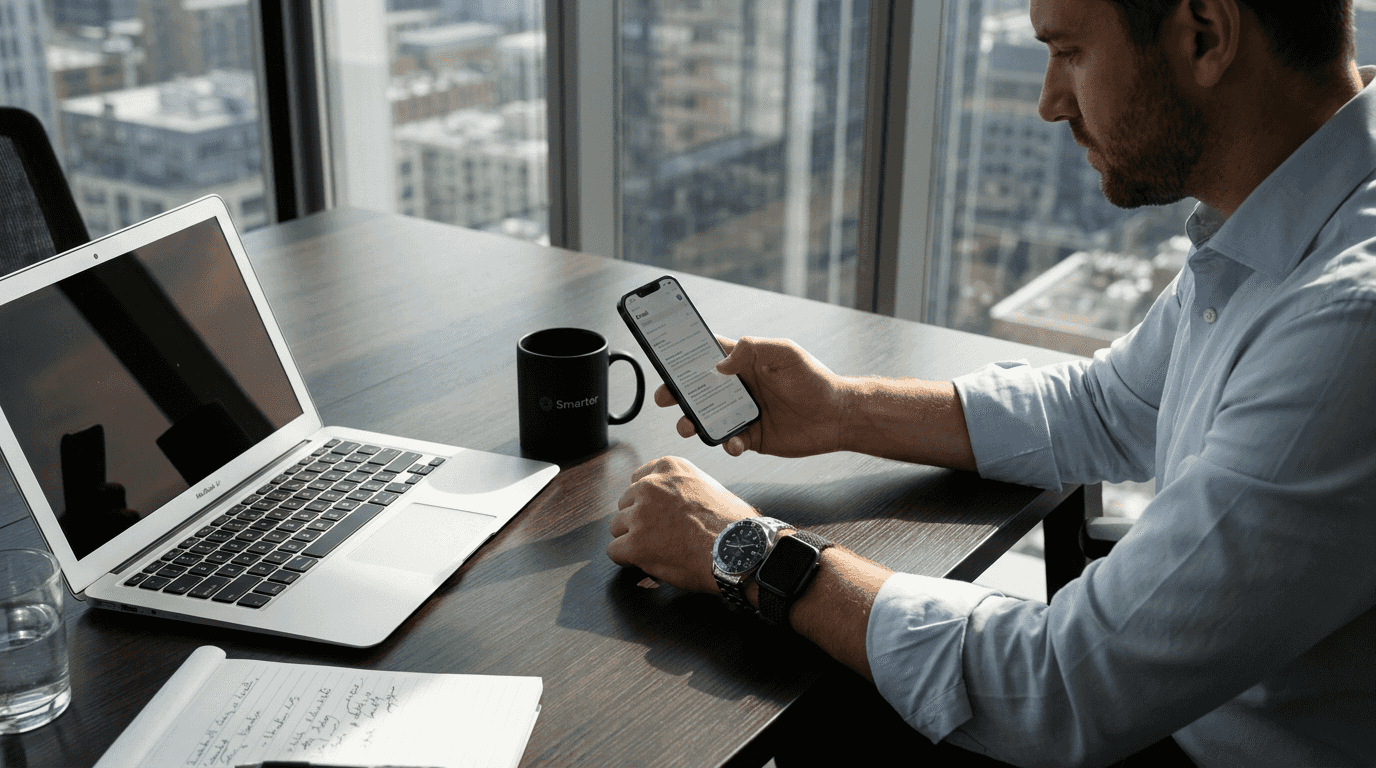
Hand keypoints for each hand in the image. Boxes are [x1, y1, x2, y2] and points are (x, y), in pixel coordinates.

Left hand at [606, 456, 757, 593]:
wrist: (740, 550)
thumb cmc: (733, 524)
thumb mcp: (708, 486)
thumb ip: (681, 487)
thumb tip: (670, 502)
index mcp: (668, 468)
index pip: (637, 480)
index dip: (646, 502)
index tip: (655, 513)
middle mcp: (650, 486)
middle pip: (625, 504)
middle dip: (639, 520)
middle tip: (661, 535)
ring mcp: (640, 515)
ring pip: (617, 528)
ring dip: (633, 540)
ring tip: (659, 549)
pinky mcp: (635, 544)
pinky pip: (614, 552)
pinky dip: (628, 560)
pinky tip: (648, 561)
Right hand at [656, 336, 848, 457]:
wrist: (838, 416)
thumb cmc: (814, 379)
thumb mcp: (785, 353)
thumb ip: (752, 349)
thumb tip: (720, 365)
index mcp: (744, 363)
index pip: (708, 355)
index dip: (685, 357)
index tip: (665, 359)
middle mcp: (739, 388)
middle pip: (699, 389)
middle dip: (677, 393)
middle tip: (665, 397)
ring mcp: (743, 413)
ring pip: (708, 418)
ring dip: (693, 422)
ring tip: (688, 426)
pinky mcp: (752, 437)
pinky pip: (730, 441)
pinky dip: (727, 444)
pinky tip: (734, 443)